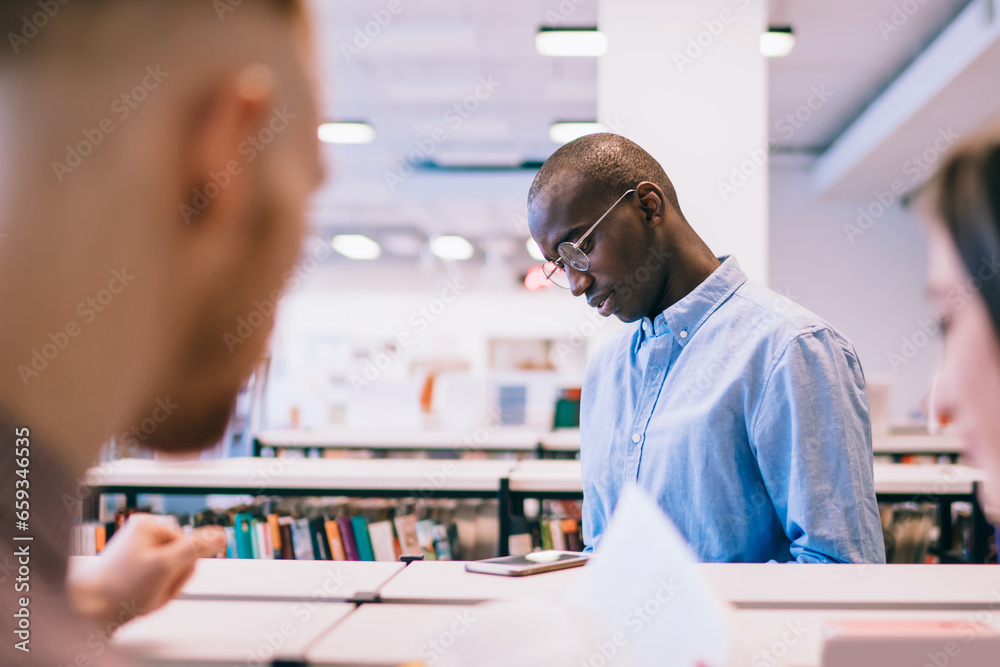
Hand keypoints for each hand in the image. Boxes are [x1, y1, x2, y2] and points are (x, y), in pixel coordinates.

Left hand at [67, 514, 225, 630]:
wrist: (85, 613)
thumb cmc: (119, 591)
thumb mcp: (166, 567)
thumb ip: (196, 548)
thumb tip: (221, 534)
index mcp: (148, 525)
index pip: (188, 543)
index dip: (182, 566)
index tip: (162, 577)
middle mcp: (140, 533)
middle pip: (180, 555)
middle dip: (173, 578)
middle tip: (153, 590)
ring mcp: (134, 550)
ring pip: (169, 570)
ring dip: (163, 587)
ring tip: (143, 596)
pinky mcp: (130, 566)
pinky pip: (156, 578)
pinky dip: (152, 592)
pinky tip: (138, 599)